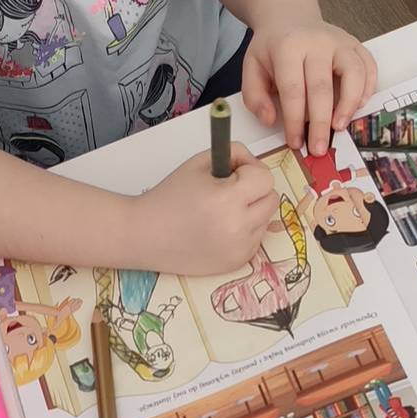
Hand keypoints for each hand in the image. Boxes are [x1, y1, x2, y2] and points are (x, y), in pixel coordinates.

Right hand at [136, 145, 277, 276]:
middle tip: (231, 189)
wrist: (145, 235)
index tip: (234, 170)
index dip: (250, 169)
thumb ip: (231, 154)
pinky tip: (220, 228)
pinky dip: (245, 230)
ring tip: (222, 210)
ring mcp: (239, 249)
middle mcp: (237, 227)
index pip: (265, 178)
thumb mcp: (198, 163)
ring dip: (252, 210)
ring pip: (265, 220)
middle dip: (256, 189)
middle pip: (271, 199)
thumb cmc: (168, 197)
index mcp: (227, 199)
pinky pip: (256, 239)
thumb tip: (252, 161)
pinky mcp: (236, 263)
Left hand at [242, 24, 377, 154]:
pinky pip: (369, 65)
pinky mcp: (355, 44)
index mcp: (288, 47)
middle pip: (323, 86)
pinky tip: (358, 106)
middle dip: (320, 122)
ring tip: (339, 128)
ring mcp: (340, 41)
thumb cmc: (272, 48)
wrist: (289, 17)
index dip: (295, 119)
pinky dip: (368, 87)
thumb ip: (255, 96)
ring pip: (354, 72)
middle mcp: (317, 42)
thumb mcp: (251, 67)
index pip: (293, 88)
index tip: (295, 142)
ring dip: (349, 105)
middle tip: (318, 148)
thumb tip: (271, 120)